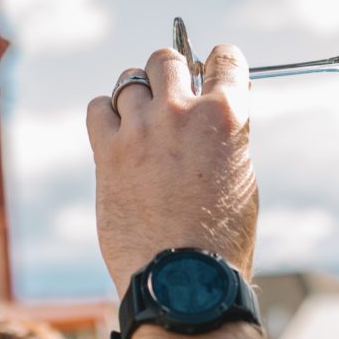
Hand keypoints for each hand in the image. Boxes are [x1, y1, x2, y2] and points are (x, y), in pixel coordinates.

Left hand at [87, 44, 257, 288]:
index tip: (213, 67)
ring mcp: (139, 129)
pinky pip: (97, 109)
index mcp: (226, 117)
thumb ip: (225, 138)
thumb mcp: (241, 179)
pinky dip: (106, 115)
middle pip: (166, 59)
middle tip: (172, 96)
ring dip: (138, 95)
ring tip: (143, 122)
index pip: (225, 59)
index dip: (220, 61)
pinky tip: (118, 135)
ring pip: (129, 81)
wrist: (182, 279)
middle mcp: (181, 112)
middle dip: (171, 73)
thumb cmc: (220, 240)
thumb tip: (210, 116)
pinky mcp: (107, 152)